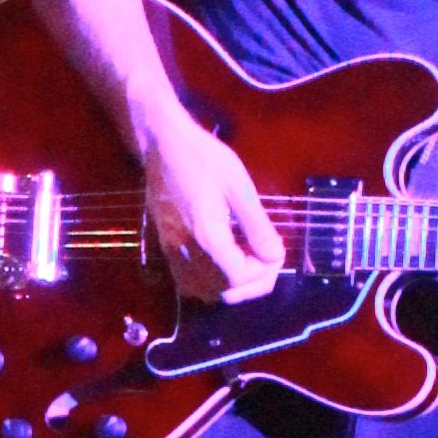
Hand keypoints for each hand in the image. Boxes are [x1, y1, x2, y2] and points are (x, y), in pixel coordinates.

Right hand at [137, 112, 286, 303]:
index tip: (274, 250)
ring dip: (230, 286)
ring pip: (203, 292)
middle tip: (267, 261)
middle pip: (222, 291)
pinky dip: (210, 282)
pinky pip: (187, 282)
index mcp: (207, 236)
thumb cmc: (204, 159)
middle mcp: (185, 251)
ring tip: (248, 263)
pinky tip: (224, 263)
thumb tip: (275, 255)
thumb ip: (257, 226)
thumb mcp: (239, 186)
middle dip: (251, 283)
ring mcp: (171, 252)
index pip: (239, 277)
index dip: (264, 271)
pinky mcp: (165, 248)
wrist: (162, 145)